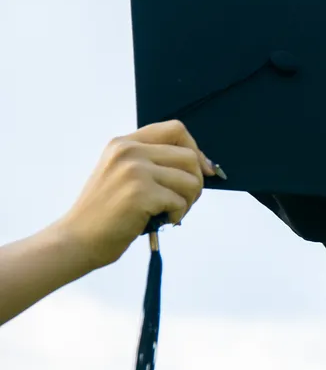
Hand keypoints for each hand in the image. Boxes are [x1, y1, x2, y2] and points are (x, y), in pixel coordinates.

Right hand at [54, 120, 214, 269]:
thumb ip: (153, 163)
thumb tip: (205, 165)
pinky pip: (180, 202)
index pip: (175, 129)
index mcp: (124, 143)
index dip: (196, 149)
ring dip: (189, 201)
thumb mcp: (123, 175)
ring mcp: (134, 170)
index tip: (203, 170)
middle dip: (196, 182)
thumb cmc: (106, 214)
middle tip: (185, 201)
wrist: (77, 240)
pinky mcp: (140, 193)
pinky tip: (162, 223)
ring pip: (190, 180)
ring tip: (171, 213)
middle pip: (189, 156)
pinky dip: (177, 215)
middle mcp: (129, 151)